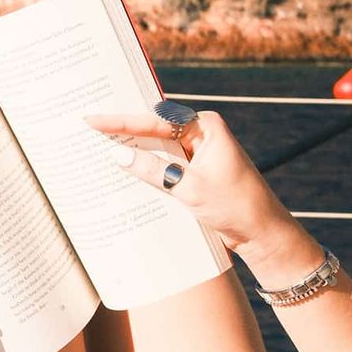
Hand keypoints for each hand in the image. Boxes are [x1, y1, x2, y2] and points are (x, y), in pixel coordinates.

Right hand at [83, 110, 308, 265]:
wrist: (261, 232)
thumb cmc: (235, 205)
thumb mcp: (189, 188)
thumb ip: (152, 170)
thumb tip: (117, 155)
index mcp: (205, 127)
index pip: (155, 121)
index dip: (121, 121)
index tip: (93, 119)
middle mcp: (201, 135)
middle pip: (153, 128)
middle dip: (123, 129)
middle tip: (90, 124)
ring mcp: (197, 154)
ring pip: (155, 148)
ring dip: (131, 149)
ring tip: (97, 145)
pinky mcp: (193, 173)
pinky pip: (162, 165)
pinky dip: (143, 168)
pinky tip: (121, 171)